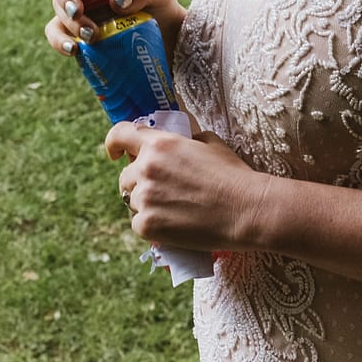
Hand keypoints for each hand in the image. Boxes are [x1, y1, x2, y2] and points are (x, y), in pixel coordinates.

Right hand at [44, 0, 183, 55]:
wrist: (163, 37)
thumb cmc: (160, 5)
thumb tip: (115, 1)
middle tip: (78, 12)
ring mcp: (79, 3)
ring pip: (58, 4)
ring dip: (70, 21)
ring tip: (92, 36)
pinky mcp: (75, 27)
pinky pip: (55, 31)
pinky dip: (59, 40)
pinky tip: (73, 49)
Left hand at [108, 121, 266, 250]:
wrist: (247, 210)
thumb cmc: (233, 175)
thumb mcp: (209, 142)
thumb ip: (184, 139)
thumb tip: (175, 141)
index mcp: (159, 144)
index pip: (120, 135)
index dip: (114, 144)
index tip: (115, 154)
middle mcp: (146, 168)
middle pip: (125, 176)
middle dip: (139, 182)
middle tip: (163, 191)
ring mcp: (145, 198)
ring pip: (132, 201)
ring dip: (146, 205)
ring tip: (174, 210)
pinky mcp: (147, 225)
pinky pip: (138, 224)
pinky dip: (151, 226)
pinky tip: (173, 225)